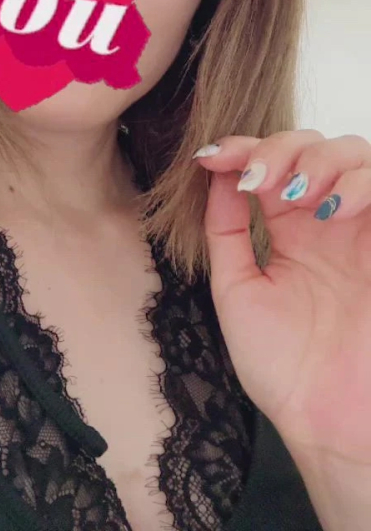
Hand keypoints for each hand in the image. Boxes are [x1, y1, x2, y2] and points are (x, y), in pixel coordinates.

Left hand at [194, 130, 370, 467]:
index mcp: (291, 229)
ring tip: (294, 194)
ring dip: (318, 160)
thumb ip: (226, 230)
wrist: (328, 422)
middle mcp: (328, 220)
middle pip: (313, 145)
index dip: (242, 148)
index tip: (211, 157)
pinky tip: (332, 208)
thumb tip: (212, 173)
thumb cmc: (284, 368)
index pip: (270, 163)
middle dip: (280, 148)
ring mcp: (363, 228)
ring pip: (353, 154)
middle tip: (257, 179)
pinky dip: (359, 183)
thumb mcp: (237, 289)